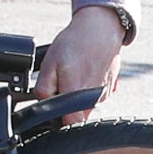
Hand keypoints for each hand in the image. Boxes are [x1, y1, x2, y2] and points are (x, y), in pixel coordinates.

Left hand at [35, 4, 127, 122]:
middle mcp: (94, 99)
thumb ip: (43, 89)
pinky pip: (95, 97)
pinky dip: (87, 89)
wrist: (100, 27)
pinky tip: (83, 72)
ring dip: (77, 98)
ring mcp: (104, 94)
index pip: (69, 126)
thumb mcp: (49, 64)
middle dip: (66, 107)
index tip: (52, 114)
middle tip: (61, 85)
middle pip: (77, 117)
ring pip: (85, 107)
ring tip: (73, 74)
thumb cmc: (75, 43)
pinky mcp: (110, 87)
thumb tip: (42, 104)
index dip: (58, 125)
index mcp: (77, 95)